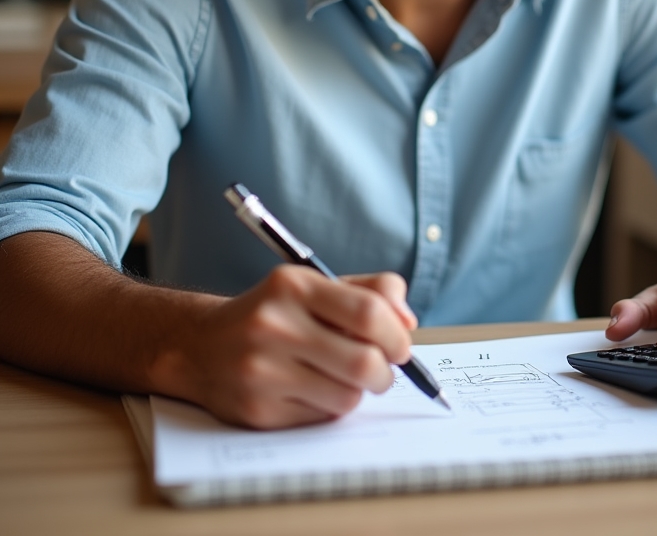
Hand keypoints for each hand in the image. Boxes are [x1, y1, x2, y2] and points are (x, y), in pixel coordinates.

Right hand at [167, 267, 416, 429]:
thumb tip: (408, 322)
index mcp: (294, 286)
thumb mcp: (317, 286)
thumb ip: (371, 292)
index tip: (401, 346)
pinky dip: (330, 408)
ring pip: (347, 396)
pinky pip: (321, 418)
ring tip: (344, 378)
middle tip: (381, 370)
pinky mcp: (257, 411)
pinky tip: (313, 391)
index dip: (396, 335)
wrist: (200, 346)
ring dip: (358, 392)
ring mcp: (262, 370)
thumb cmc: (275, 313)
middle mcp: (274, 325)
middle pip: (363, 361)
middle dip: (385, 372)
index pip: (368, 313)